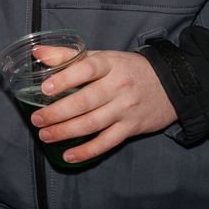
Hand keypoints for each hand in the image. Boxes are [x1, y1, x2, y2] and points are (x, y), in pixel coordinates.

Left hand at [30, 49, 178, 162]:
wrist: (172, 85)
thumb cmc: (128, 70)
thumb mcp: (103, 57)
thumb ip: (68, 55)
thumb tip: (37, 53)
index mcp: (110, 64)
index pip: (86, 68)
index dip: (65, 78)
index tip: (45, 88)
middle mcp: (118, 86)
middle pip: (85, 101)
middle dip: (58, 112)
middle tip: (37, 119)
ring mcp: (125, 109)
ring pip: (92, 123)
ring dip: (66, 132)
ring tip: (45, 135)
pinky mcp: (131, 128)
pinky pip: (107, 142)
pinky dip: (87, 151)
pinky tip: (69, 155)